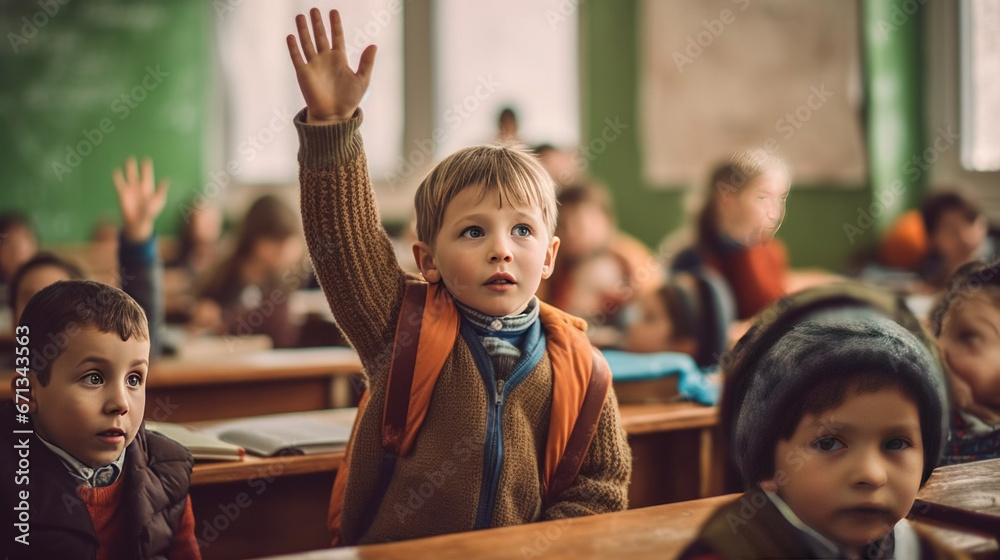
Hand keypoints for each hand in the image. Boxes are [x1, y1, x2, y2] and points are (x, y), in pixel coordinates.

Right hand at [112, 157, 169, 242]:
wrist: (138, 223)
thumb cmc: (150, 214)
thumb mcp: (157, 202)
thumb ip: (161, 190)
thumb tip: (166, 180)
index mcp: (148, 188)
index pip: (147, 175)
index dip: (146, 168)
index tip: (146, 159)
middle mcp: (139, 187)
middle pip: (137, 174)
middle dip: (136, 167)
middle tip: (134, 158)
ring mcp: (131, 190)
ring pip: (129, 177)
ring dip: (128, 169)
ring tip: (128, 160)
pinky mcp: (123, 194)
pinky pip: (119, 184)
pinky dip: (117, 177)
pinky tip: (116, 171)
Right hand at [286, 8, 376, 124]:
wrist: (334, 116)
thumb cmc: (349, 100)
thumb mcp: (362, 80)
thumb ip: (366, 62)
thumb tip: (373, 45)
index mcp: (339, 59)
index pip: (337, 37)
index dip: (335, 24)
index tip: (333, 11)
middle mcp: (325, 60)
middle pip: (320, 36)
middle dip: (317, 23)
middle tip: (313, 9)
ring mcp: (314, 65)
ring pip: (307, 43)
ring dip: (303, 30)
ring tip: (300, 16)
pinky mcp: (304, 74)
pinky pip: (297, 57)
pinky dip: (293, 47)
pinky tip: (291, 36)